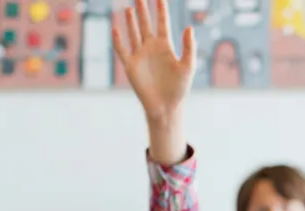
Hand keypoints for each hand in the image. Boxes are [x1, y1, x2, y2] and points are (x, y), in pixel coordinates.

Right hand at [113, 0, 196, 122]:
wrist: (166, 106)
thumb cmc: (180, 88)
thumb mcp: (188, 66)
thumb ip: (189, 47)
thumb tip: (189, 27)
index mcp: (165, 47)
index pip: (162, 23)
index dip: (161, 9)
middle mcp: (152, 48)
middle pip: (146, 24)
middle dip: (143, 10)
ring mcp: (140, 56)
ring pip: (134, 33)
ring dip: (131, 21)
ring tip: (129, 8)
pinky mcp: (131, 66)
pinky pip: (122, 50)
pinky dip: (118, 40)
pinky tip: (115, 29)